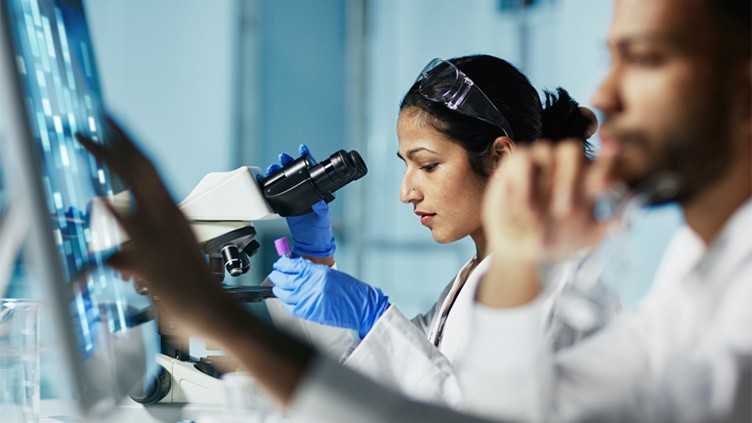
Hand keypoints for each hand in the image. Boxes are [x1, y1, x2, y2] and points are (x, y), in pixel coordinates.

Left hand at [75, 117, 236, 335]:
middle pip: (141, 169)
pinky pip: (130, 233)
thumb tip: (110, 258)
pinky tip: (100, 200)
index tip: (113, 125)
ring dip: (110, 161)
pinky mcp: (152, 257)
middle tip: (97, 120)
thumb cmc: (193, 288)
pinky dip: (115, 215)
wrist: (212, 311)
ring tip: (88, 140)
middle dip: (117, 142)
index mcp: (173, 213)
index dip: (130, 145)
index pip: (149, 170)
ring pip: (135, 187)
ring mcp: (160, 234)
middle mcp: (168, 217)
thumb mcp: (163, 263)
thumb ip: (134, 255)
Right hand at [264, 145, 334, 257]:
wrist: (310, 244)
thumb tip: (319, 201)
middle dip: (289, 163)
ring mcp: (295, 198)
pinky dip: (272, 186)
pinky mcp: (285, 205)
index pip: (313, 172)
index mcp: (317, 191)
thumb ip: (322, 209)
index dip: (308, 159)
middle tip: (283, 157)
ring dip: (279, 173)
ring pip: (286, 181)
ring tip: (273, 167)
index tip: (303, 150)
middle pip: (296, 173)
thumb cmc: (321, 230)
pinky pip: (278, 193)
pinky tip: (267, 181)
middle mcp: (306, 192)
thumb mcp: (324, 218)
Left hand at [269, 256, 388, 337]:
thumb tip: (295, 267)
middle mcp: (310, 285)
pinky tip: (286, 298)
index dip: (282, 264)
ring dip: (279, 289)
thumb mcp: (330, 274)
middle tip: (276, 274)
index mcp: (317, 272)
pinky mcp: (308, 312)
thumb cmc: (349, 290)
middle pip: (283, 279)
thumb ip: (311, 271)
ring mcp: (308, 299)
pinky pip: (290, 306)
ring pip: (283, 293)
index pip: (291, 265)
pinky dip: (286, 301)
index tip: (279, 264)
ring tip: (278, 286)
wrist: (361, 306)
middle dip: (277, 275)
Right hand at [479, 140, 604, 306]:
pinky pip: (522, 159)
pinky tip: (524, 209)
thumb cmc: (557, 239)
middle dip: (569, 178)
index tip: (605, 182)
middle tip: (565, 211)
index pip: (602, 161)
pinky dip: (523, 184)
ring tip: (536, 216)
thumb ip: (606, 227)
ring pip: (546, 150)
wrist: (523, 250)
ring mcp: (539, 162)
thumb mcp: (586, 237)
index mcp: (586, 177)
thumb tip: (625, 224)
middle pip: (572, 150)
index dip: (607, 162)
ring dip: (539, 185)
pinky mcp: (515, 164)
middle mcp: (563, 165)